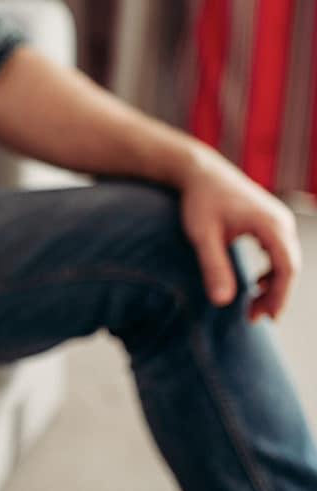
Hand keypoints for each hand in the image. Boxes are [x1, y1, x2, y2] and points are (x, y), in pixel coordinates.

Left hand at [179, 149, 301, 319]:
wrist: (199, 172)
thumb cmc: (199, 201)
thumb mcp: (203, 236)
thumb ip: (213, 266)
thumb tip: (222, 302)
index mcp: (271, 224)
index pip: (287, 267)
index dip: (280, 296)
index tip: (266, 318)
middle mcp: (281, 221)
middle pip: (290, 265)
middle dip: (275, 295)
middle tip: (254, 318)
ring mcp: (278, 219)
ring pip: (286, 259)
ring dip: (273, 284)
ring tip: (253, 306)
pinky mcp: (269, 220)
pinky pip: (279, 251)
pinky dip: (271, 270)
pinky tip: (256, 284)